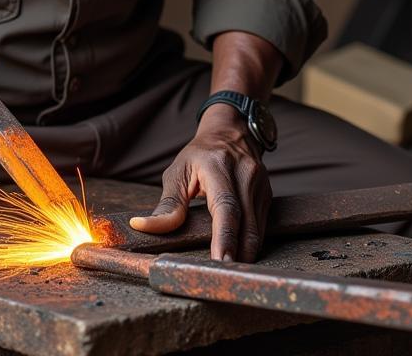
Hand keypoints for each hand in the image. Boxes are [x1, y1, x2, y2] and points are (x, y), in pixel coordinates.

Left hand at [129, 104, 271, 261]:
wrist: (230, 133)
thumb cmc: (200, 155)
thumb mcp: (178, 172)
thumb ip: (167, 203)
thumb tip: (143, 226)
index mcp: (218, 166)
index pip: (225, 206)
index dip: (224, 236)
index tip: (220, 261)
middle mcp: (244, 174)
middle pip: (246, 222)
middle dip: (237, 253)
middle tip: (223, 278)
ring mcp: (260, 185)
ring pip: (257, 229)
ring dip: (245, 253)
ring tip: (229, 273)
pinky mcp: (267, 195)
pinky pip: (261, 226)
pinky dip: (250, 244)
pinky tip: (239, 256)